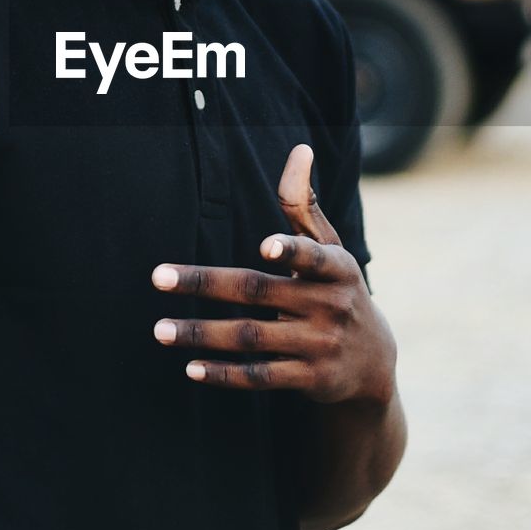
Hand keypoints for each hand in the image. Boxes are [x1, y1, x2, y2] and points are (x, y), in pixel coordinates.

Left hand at [152, 143, 396, 405]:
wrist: (373, 363)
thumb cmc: (337, 289)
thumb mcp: (331, 249)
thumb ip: (305, 206)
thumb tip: (300, 149)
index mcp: (336, 267)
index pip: (313, 257)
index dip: (290, 251)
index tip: (263, 246)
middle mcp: (329, 305)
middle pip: (258, 292)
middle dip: (206, 284)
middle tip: (158, 277)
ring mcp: (319, 345)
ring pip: (252, 337)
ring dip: (203, 334)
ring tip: (160, 330)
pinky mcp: (310, 380)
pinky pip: (260, 377)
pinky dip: (225, 374)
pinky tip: (191, 367)